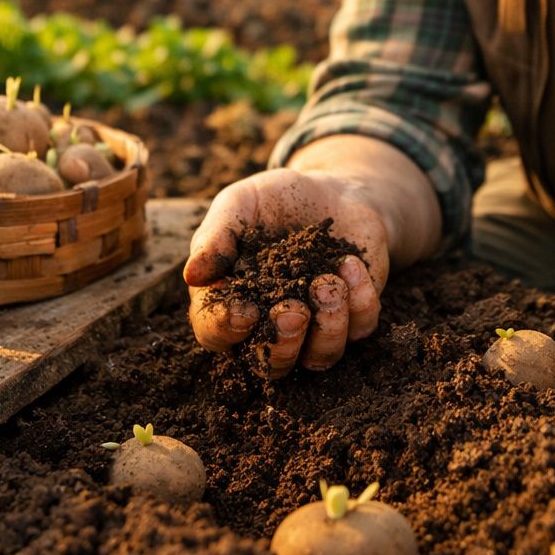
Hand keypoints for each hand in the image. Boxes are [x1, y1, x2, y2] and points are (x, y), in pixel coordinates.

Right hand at [184, 167, 388, 376]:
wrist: (333, 190)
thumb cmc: (276, 200)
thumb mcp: (241, 203)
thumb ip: (216, 236)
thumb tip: (192, 274)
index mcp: (231, 302)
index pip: (216, 334)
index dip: (225, 329)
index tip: (244, 309)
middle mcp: (271, 325)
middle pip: (271, 364)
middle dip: (282, 344)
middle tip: (293, 311)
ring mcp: (317, 326)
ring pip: (321, 357)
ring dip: (327, 327)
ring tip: (328, 282)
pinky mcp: (355, 315)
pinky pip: (361, 329)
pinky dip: (360, 302)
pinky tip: (351, 264)